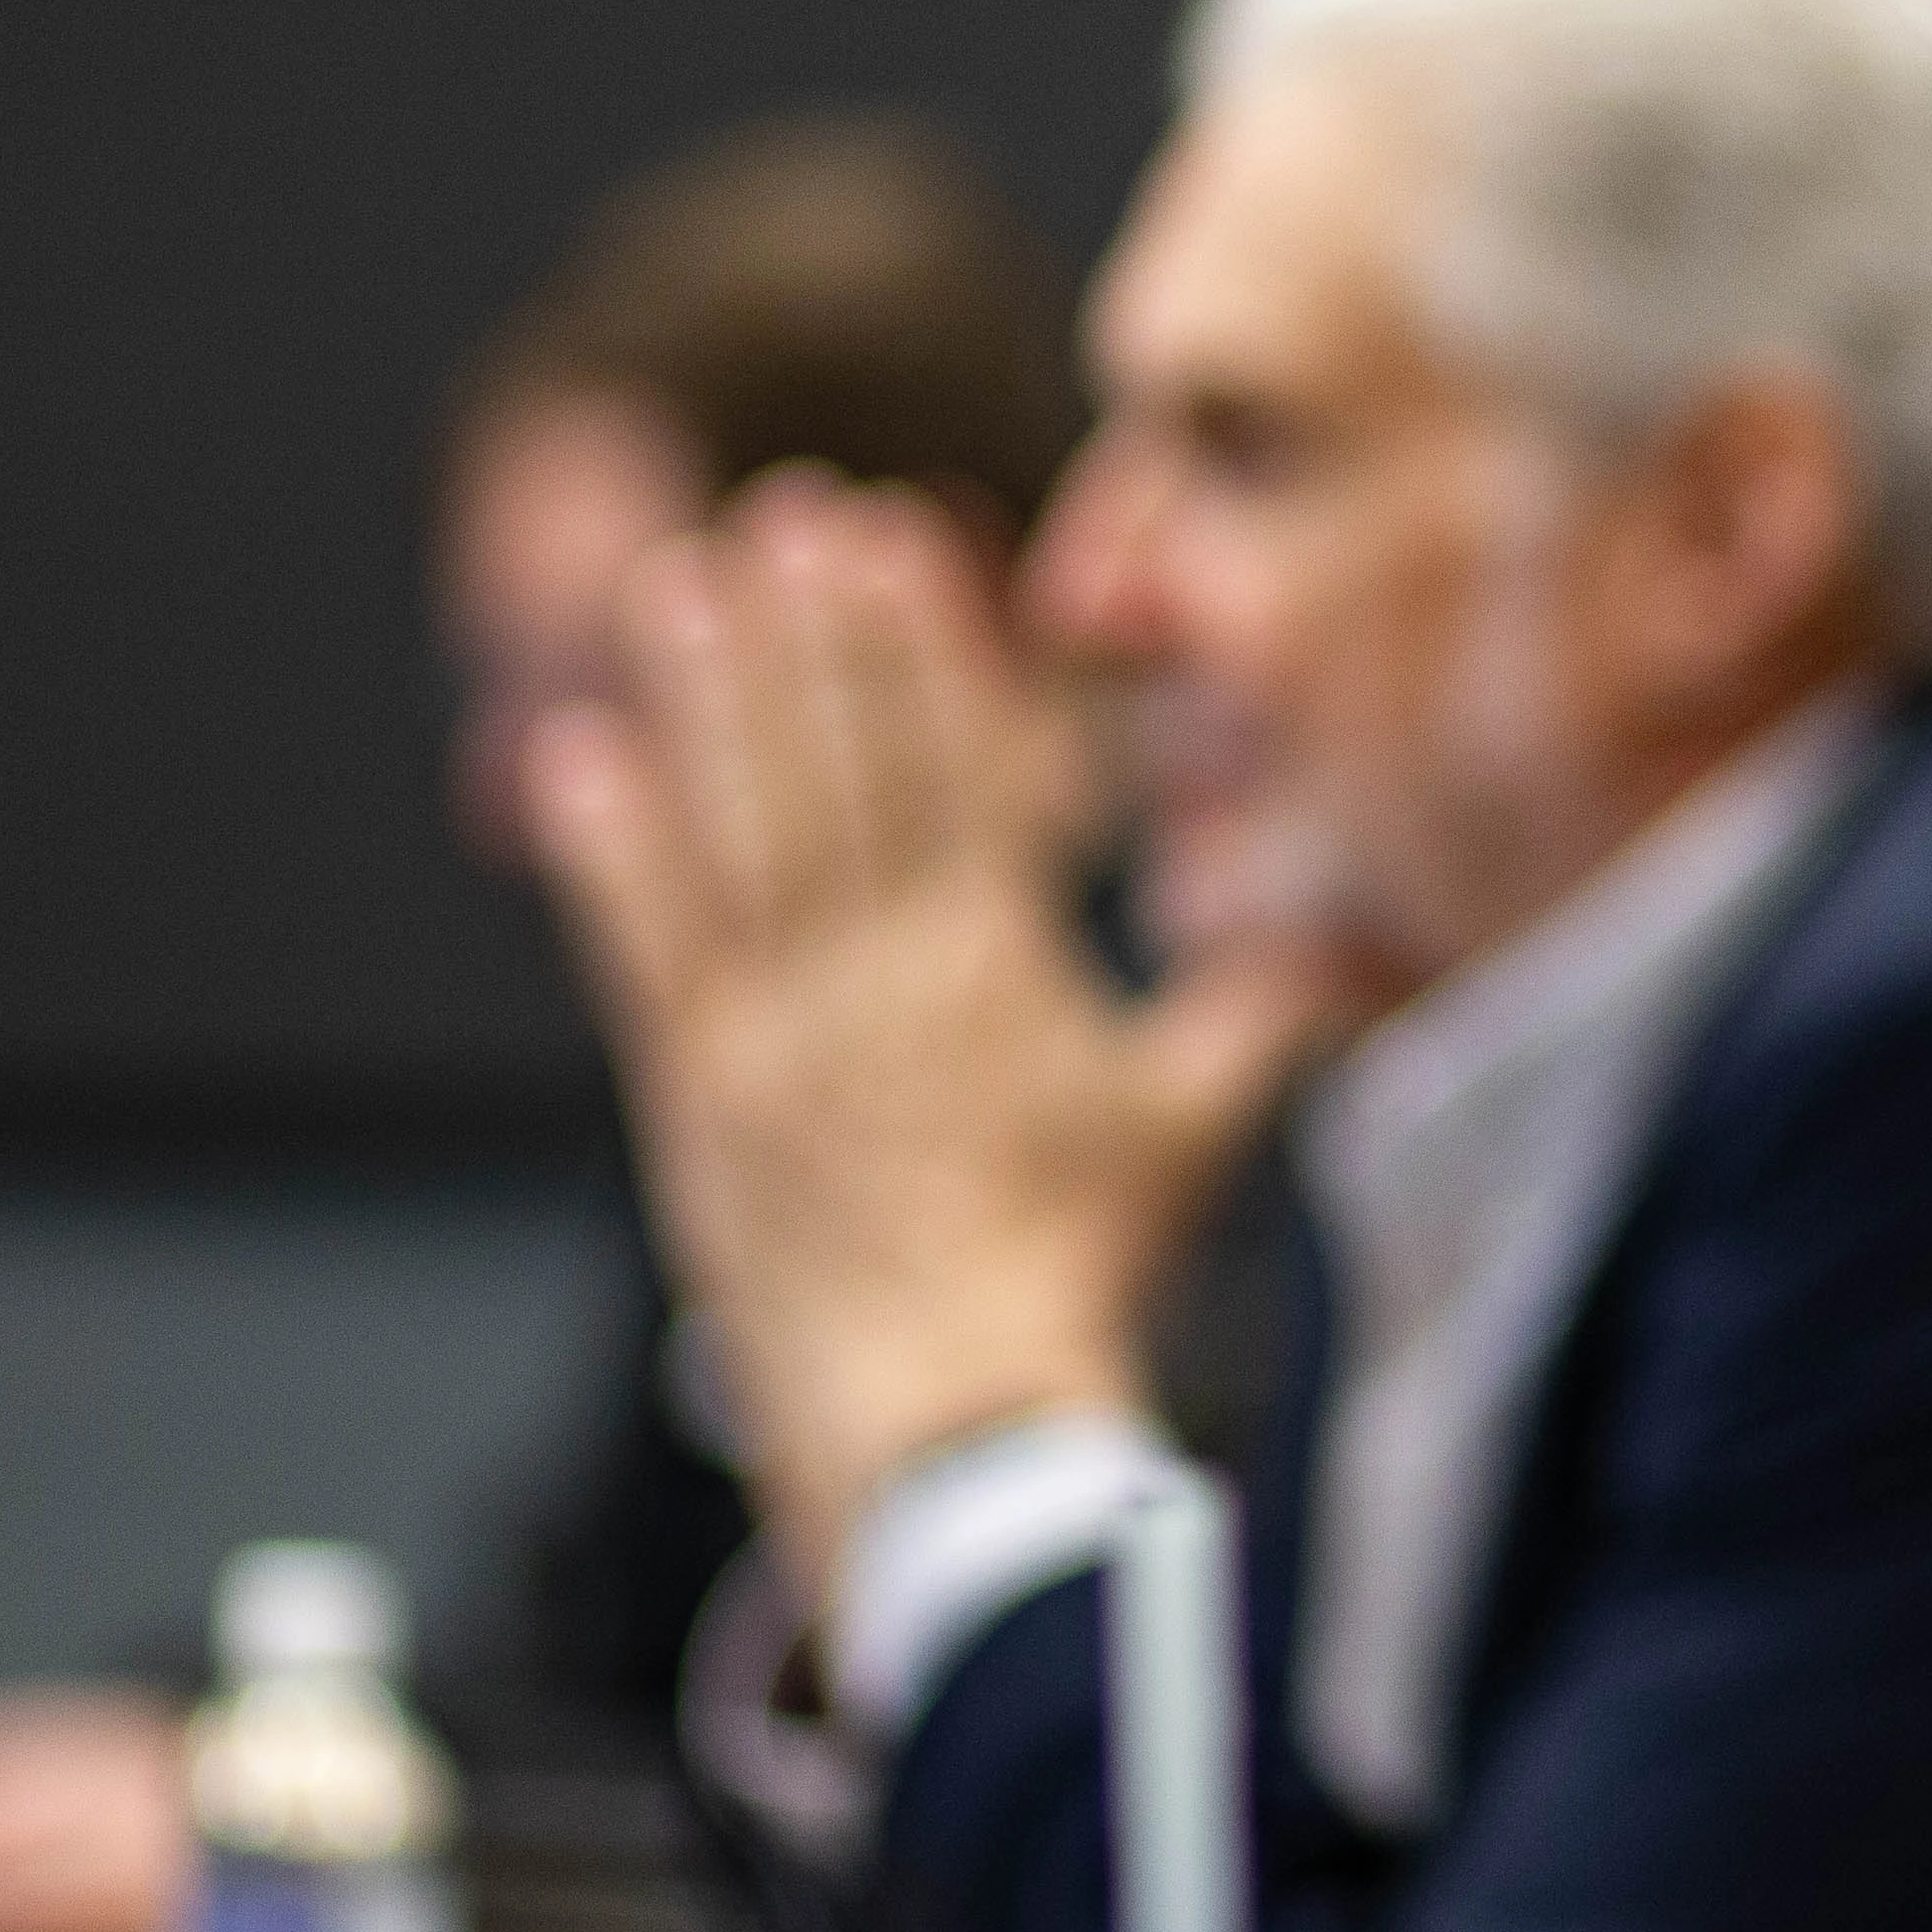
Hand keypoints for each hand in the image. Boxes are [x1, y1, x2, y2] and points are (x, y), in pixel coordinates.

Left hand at [524, 475, 1341, 1575]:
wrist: (951, 1420)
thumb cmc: (1080, 1277)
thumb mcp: (1188, 1133)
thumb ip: (1257, 1019)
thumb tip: (1352, 939)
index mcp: (993, 970)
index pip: (949, 769)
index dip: (913, 646)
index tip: (886, 536)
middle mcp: (877, 980)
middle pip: (837, 772)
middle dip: (810, 633)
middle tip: (776, 511)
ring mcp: (774, 1036)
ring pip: (735, 835)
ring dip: (704, 701)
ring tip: (674, 584)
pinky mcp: (696, 1101)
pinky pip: (644, 951)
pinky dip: (607, 853)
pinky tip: (579, 759)